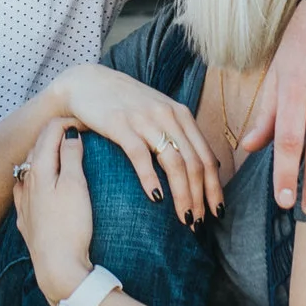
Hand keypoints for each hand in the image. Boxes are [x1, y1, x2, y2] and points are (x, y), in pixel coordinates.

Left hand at [13, 118, 95, 300]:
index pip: (50, 131)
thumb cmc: (70, 226)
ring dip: (44, 155)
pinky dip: (35, 179)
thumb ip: (72, 157)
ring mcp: (24, 203)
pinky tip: (38, 185)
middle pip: (38, 146)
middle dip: (55, 134)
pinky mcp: (26, 221)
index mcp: (39, 169)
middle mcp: (26, 182)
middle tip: (77, 130)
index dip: (67, 121)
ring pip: (30, 168)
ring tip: (61, 153)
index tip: (85, 121)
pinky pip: (25, 190)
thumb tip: (69, 134)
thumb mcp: (77, 186)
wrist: (58, 268)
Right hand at [34, 60, 220, 228]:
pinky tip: (156, 198)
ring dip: (182, 194)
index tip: (217, 212)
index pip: (207, 157)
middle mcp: (168, 116)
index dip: (214, 188)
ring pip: (174, 162)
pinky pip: (141, 155)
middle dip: (200, 197)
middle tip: (199, 223)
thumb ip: (180, 135)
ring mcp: (145, 119)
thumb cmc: (125, 104)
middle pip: (194, 163)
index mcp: (181, 115)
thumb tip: (207, 165)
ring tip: (184, 217)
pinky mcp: (120, 124)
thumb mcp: (159, 113)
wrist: (88, 82)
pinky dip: (151, 179)